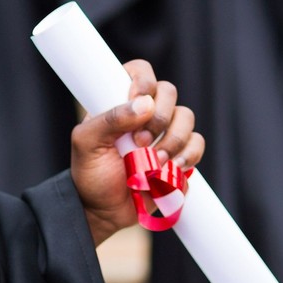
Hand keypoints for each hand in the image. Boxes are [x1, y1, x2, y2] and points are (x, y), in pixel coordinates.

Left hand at [68, 59, 202, 246]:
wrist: (103, 211)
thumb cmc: (90, 174)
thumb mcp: (86, 143)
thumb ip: (109, 119)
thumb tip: (144, 104)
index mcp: (121, 101)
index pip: (141, 71)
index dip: (143, 82)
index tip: (137, 104)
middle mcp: (146, 112)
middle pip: (169, 92)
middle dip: (160, 119)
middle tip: (141, 143)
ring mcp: (164, 133)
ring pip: (187, 118)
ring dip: (173, 141)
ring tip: (155, 163)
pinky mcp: (179, 155)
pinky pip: (196, 145)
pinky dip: (188, 156)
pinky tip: (172, 170)